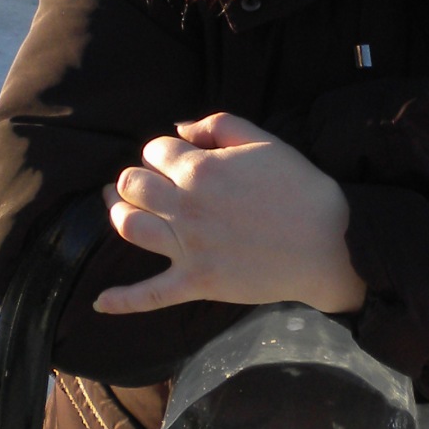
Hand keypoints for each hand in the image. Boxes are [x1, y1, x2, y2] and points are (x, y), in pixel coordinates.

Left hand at [94, 113, 367, 316]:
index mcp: (200, 170)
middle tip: (144, 181)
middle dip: (134, 177)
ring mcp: (188, 248)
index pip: (154, 150)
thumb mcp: (264, 140)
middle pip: (132, 185)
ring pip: (129, 227)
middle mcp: (185, 208)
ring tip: (119, 208)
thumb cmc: (300, 188)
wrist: (329, 244)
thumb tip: (179, 129)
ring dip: (118, 214)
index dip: (162, 149)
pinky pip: (150, 295)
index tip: (176, 156)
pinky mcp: (197, 283)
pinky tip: (99, 302)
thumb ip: (218, 126)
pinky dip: (122, 301)